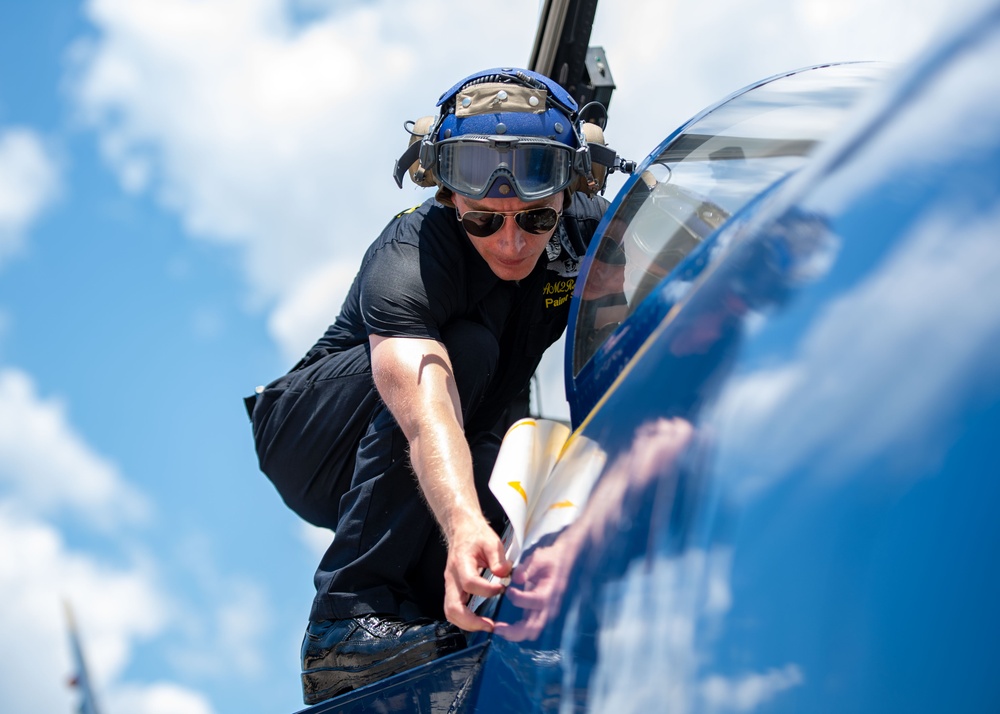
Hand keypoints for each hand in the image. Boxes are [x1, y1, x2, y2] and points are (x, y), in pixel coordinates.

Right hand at [443, 517, 511, 631]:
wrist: (462, 530)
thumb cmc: (476, 535)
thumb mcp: (491, 541)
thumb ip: (498, 558)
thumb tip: (504, 575)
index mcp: (461, 562)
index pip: (469, 582)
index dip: (486, 590)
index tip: (501, 588)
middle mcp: (452, 577)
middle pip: (452, 607)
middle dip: (471, 621)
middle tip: (489, 625)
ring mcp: (450, 585)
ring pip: (450, 612)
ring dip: (467, 624)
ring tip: (486, 626)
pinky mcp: (453, 589)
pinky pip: (454, 609)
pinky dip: (465, 619)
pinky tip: (480, 621)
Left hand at [493, 536, 573, 641]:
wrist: (561, 561)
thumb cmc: (549, 559)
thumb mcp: (538, 558)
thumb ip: (526, 569)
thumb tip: (517, 579)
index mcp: (551, 590)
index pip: (537, 601)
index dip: (521, 599)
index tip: (508, 591)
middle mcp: (550, 605)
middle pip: (535, 626)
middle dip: (515, 630)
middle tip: (497, 627)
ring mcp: (545, 612)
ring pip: (531, 631)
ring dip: (515, 634)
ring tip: (498, 629)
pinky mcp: (539, 613)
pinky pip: (529, 628)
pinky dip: (516, 631)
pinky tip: (504, 628)